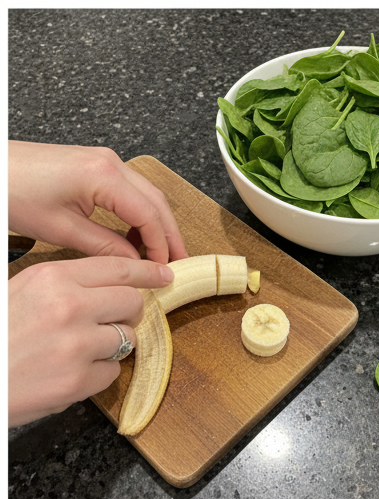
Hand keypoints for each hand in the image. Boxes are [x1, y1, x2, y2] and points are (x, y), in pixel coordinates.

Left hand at [8, 141, 188, 264]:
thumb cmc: (14, 192)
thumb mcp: (63, 230)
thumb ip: (106, 247)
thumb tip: (135, 264)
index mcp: (104, 176)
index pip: (150, 216)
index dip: (162, 246)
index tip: (165, 270)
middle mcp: (110, 163)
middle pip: (157, 203)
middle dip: (169, 235)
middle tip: (176, 264)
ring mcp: (103, 161)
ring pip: (147, 196)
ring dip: (155, 225)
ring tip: (155, 255)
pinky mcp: (94, 165)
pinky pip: (130, 191)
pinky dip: (138, 214)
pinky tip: (132, 236)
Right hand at [9, 256, 173, 425]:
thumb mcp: (21, 291)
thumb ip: (64, 286)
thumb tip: (106, 286)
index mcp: (51, 278)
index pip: (117, 267)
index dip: (146, 272)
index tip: (164, 274)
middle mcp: (69, 307)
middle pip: (132, 302)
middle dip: (127, 312)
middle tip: (106, 320)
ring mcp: (78, 345)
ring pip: (128, 338)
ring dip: (112, 345)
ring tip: (77, 349)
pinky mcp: (82, 380)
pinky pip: (113, 371)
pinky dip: (98, 373)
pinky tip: (69, 370)